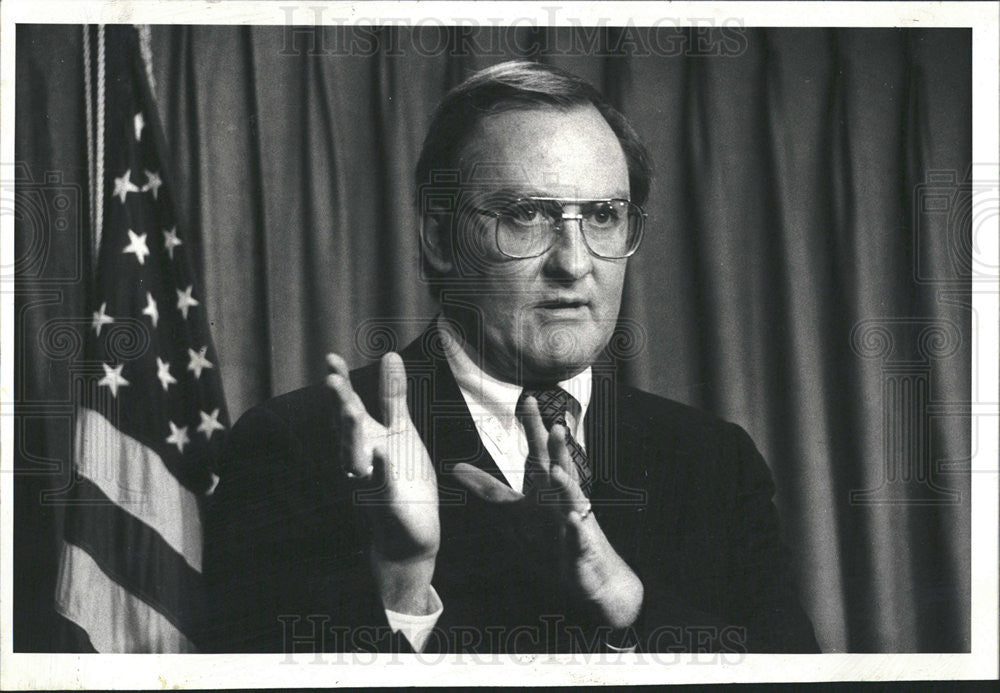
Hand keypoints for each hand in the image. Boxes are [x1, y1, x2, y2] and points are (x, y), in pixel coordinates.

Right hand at [326, 352, 438, 614]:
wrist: (409, 533)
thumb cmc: (402, 476)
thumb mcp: (400, 430)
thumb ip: (393, 395)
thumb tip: (390, 354)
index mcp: (364, 439)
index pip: (348, 407)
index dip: (340, 384)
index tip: (331, 358)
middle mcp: (361, 459)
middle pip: (346, 430)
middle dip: (339, 406)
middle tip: (331, 380)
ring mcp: (371, 483)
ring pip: (355, 459)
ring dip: (352, 437)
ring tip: (351, 411)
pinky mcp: (388, 504)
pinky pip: (382, 487)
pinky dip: (381, 472)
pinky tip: (382, 456)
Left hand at [452, 396, 642, 628]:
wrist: (587, 574)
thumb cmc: (551, 538)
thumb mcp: (513, 512)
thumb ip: (487, 489)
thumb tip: (455, 468)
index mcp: (546, 487)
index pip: (538, 453)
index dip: (533, 428)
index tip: (528, 400)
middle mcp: (562, 498)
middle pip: (558, 467)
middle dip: (555, 447)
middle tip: (553, 423)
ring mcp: (574, 520)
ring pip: (572, 498)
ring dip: (566, 484)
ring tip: (557, 470)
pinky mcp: (581, 546)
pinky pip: (579, 536)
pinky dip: (576, 528)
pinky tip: (573, 519)